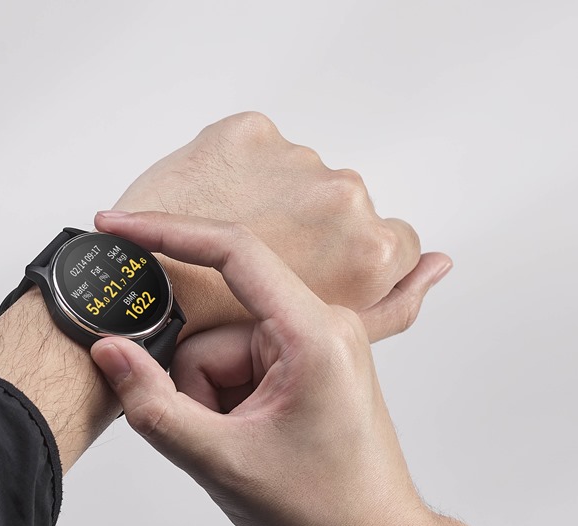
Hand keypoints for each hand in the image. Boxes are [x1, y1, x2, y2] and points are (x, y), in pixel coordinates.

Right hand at [89, 211, 477, 525]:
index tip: (118, 226)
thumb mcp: (221, 461)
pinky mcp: (304, 365)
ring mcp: (314, 345)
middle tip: (213, 437)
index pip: (234, 252)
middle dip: (194, 385)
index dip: (168, 233)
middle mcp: (321, 326)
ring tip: (238, 447)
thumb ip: (153, 404)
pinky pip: (238, 366)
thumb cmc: (323, 511)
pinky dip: (225, 403)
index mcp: (314, 334)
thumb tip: (107, 350)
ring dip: (210, 401)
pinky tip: (247, 441)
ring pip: (220, 351)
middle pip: (213, 328)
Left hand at [111, 112, 450, 341]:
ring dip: (267, 201)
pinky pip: (253, 148)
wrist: (138, 301)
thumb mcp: (318, 343)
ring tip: (222, 244)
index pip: (391, 242)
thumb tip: (439, 262)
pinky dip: (231, 171)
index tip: (308, 271)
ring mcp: (298, 161)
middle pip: (337, 211)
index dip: (343, 259)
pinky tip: (205, 207)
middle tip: (251, 270)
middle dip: (302, 235)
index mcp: (372, 252)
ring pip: (295, 180)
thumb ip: (393, 305)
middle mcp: (345, 198)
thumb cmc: (220, 330)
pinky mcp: (250, 131)